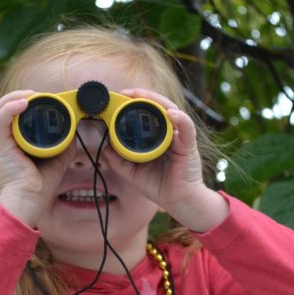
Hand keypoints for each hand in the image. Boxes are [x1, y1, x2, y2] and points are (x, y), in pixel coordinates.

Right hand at [0, 90, 75, 226]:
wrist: (28, 202)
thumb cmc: (38, 187)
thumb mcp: (56, 162)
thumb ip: (64, 147)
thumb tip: (74, 134)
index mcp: (14, 142)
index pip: (14, 115)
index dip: (25, 102)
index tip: (43, 99)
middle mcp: (4, 140)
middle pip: (4, 108)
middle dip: (20, 96)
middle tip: (38, 95)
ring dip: (15, 97)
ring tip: (31, 95)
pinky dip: (10, 107)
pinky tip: (23, 102)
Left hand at [101, 88, 228, 231]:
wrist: (178, 201)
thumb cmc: (160, 185)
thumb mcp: (132, 172)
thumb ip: (118, 159)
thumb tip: (104, 146)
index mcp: (157, 137)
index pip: (147, 113)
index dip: (134, 103)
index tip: (119, 98)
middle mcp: (169, 133)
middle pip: (158, 107)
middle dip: (143, 96)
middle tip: (126, 93)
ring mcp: (180, 137)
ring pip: (171, 111)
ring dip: (157, 101)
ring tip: (142, 95)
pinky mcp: (189, 146)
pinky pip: (186, 128)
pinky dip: (180, 119)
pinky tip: (170, 114)